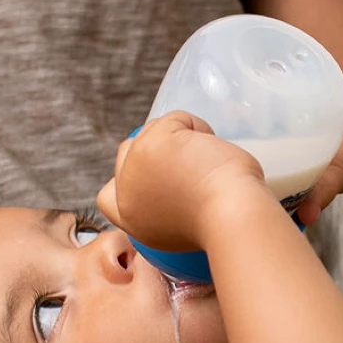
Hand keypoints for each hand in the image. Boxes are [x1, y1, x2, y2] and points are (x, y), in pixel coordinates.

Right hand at [96, 111, 267, 251]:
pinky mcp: (150, 144)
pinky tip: (212, 149)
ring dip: (182, 138)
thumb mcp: (187, 223)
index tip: (157, 177)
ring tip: (210, 161)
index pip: (109, 197)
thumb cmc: (229, 222)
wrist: (234, 217)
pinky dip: (197, 128)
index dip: (127, 179)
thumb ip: (169, 205)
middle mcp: (126, 196)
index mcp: (134, 222)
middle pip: (127, 153)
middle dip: (156, 148)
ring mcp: (134, 167)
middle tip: (191, 159)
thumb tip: (178, 170)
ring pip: (152, 131)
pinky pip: (174, 119)